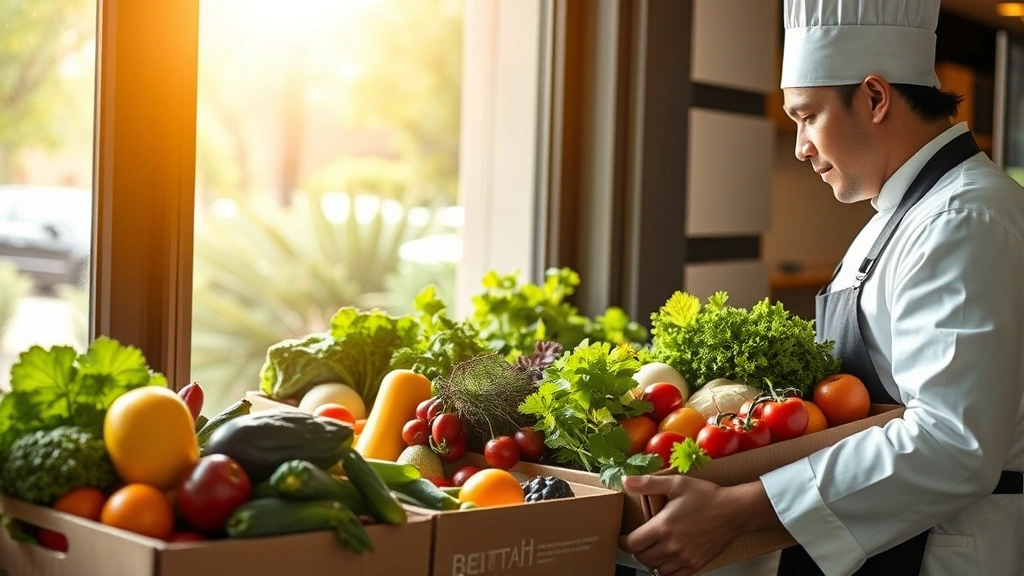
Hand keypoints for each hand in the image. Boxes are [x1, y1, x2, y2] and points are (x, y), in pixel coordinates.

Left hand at [618, 475, 743, 575]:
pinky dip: (666, 570)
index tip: (622, 536)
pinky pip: (673, 575)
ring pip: (656, 569)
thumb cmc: (707, 496)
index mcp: (663, 527)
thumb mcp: (676, 483)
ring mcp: (684, 558)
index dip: (623, 541)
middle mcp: (672, 546)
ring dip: (651, 560)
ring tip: (652, 548)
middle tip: (638, 540)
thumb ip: (648, 483)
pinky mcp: (696, 564)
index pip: (632, 544)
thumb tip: (626, 480)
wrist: (734, 511)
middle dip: (636, 549)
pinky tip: (667, 558)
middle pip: (642, 558)